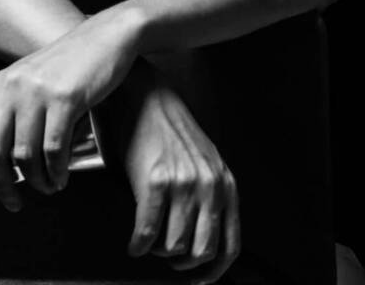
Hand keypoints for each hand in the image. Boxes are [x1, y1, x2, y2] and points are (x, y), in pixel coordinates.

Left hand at [0, 9, 141, 209]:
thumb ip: (5, 110)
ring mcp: (37, 93)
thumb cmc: (68, 63)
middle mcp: (10, 87)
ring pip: (24, 156)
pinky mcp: (65, 99)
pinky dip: (56, 172)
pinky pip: (54, 150)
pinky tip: (61, 176)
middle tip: (12, 201)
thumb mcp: (27, 78)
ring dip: (36, 181)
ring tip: (47, 186)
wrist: (106, 36)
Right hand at [98, 63, 239, 282]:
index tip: (198, 279)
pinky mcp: (156, 182)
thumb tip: (199, 240)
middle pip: (201, 251)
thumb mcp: (203, 161)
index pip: (230, 246)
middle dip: (181, 264)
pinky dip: (138, 245)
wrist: (146, 97)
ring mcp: (184, 184)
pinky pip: (147, 233)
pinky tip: (134, 242)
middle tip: (165, 256)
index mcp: (225, 183)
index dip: (213, 272)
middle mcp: (209, 185)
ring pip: (173, 247)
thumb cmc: (169, 129)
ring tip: (148, 243)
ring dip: (157, 252)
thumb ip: (209, 195)